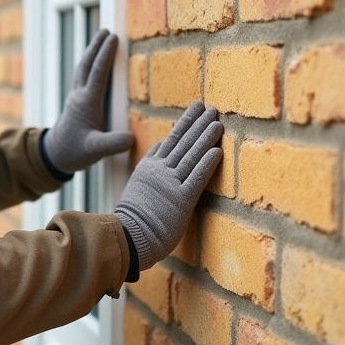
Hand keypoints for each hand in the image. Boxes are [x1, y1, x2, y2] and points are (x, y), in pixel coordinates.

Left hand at [43, 29, 133, 174]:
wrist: (54, 156)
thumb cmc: (74, 152)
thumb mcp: (94, 151)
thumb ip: (112, 144)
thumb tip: (131, 138)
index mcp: (86, 103)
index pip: (97, 73)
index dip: (106, 54)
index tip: (114, 37)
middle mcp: (79, 96)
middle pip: (87, 65)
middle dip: (96, 46)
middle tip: (106, 30)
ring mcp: (76, 97)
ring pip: (83, 68)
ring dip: (91, 52)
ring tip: (99, 38)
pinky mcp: (76, 102)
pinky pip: (82, 76)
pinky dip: (89, 64)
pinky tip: (92, 62)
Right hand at [113, 102, 222, 270]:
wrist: (127, 236)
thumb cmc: (133, 216)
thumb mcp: (136, 183)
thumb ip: (148, 164)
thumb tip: (157, 146)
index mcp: (150, 167)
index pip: (171, 138)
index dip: (186, 121)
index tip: (197, 107)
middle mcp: (160, 171)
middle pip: (183, 142)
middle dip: (198, 122)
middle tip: (212, 107)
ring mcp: (171, 184)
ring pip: (191, 155)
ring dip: (205, 138)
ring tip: (217, 123)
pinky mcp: (182, 200)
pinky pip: (197, 178)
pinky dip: (207, 164)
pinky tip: (218, 151)